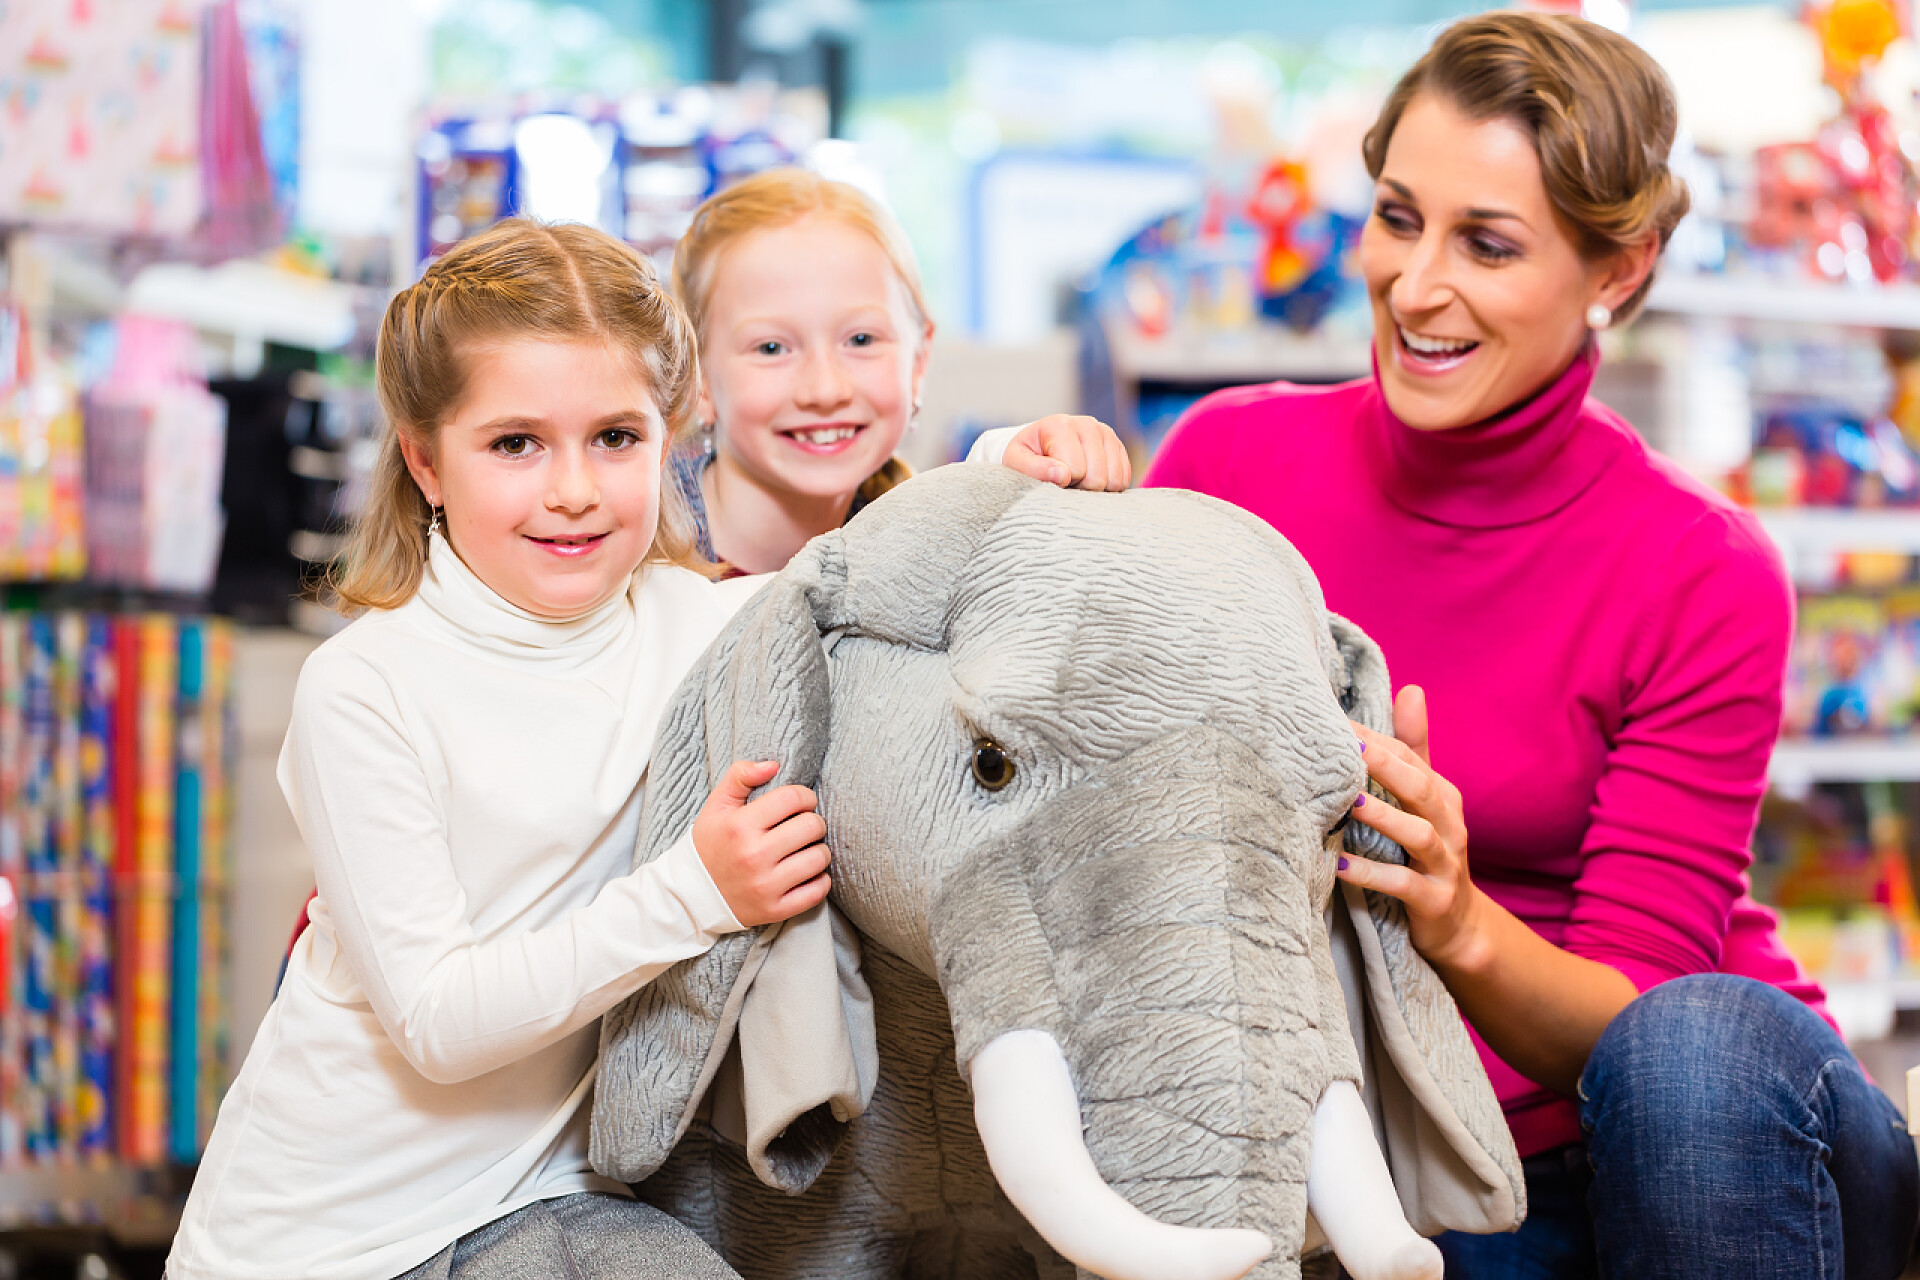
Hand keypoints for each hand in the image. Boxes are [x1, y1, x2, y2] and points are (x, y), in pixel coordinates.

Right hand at [692, 759, 831, 926]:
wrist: (692, 895)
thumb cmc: (711, 844)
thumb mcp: (717, 805)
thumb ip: (741, 776)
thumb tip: (774, 764)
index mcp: (740, 826)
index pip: (792, 798)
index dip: (805, 796)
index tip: (802, 803)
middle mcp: (753, 856)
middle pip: (812, 826)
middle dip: (814, 822)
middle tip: (804, 826)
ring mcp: (765, 886)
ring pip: (819, 858)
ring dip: (819, 850)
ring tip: (805, 849)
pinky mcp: (775, 910)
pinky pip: (818, 891)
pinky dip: (820, 879)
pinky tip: (807, 872)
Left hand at [1001, 414, 1130, 490]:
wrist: (1039, 448)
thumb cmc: (1026, 458)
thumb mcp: (1016, 462)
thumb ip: (1033, 469)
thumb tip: (1062, 475)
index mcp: (1059, 425)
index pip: (1075, 470)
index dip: (1062, 483)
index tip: (1049, 476)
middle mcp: (1087, 424)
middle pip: (1097, 478)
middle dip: (1079, 487)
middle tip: (1064, 481)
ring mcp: (1106, 433)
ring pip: (1114, 481)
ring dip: (1095, 490)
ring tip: (1076, 479)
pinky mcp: (1118, 446)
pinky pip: (1124, 479)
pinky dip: (1108, 488)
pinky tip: (1090, 479)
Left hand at [1335, 686, 1488, 972]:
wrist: (1458, 926)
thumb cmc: (1428, 852)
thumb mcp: (1424, 802)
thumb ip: (1414, 749)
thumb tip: (1411, 688)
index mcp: (1442, 797)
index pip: (1409, 758)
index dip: (1374, 739)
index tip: (1333, 721)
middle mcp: (1448, 826)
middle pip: (1420, 788)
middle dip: (1385, 766)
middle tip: (1346, 748)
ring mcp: (1444, 865)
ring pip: (1416, 835)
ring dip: (1381, 818)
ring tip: (1346, 803)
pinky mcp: (1434, 901)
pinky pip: (1403, 885)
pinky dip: (1372, 874)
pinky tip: (1339, 867)